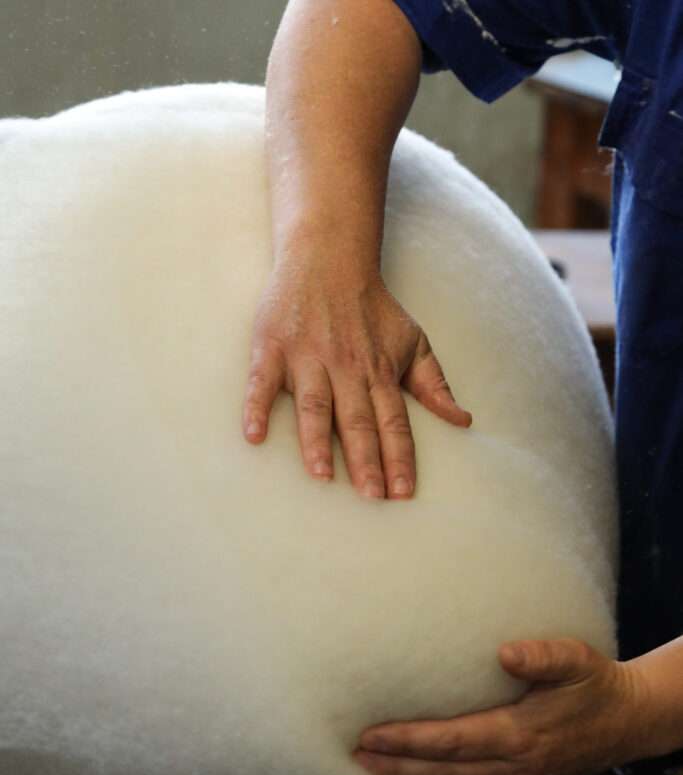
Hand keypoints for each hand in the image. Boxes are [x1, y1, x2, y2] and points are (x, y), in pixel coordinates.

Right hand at [242, 256, 470, 498]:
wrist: (328, 255)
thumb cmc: (372, 307)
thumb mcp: (413, 341)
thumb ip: (434, 384)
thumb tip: (463, 421)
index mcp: (379, 370)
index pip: (394, 422)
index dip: (399, 457)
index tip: (403, 492)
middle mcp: (345, 366)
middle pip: (357, 420)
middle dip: (366, 459)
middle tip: (372, 497)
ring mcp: (307, 356)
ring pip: (314, 404)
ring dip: (317, 441)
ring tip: (323, 476)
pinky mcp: (272, 346)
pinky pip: (262, 381)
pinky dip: (257, 406)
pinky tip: (254, 436)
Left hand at [354, 638, 649, 774]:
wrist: (626, 721)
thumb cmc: (595, 687)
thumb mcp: (576, 661)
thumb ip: (542, 656)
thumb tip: (505, 653)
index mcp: (518, 735)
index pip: (449, 743)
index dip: (407, 741)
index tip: (372, 736)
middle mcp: (512, 767)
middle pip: (440, 774)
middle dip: (393, 767)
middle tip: (354, 758)